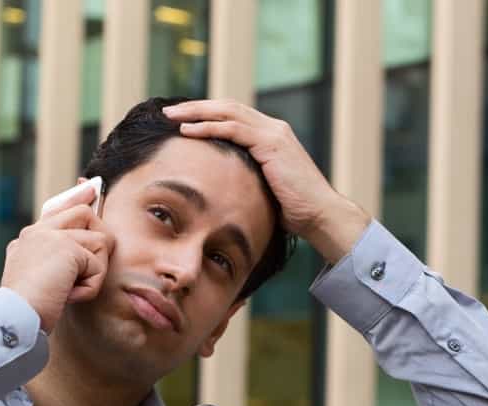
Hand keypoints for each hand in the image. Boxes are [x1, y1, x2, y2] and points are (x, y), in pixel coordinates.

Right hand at [1, 184, 114, 332]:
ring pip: (99, 242)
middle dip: (98, 241)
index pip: (58, 209)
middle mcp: (38, 232)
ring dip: (93, 273)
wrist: (13, 317)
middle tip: (88, 270)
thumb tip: (81, 255)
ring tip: (69, 290)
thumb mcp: (38, 282)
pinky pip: (98, 265)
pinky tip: (68, 296)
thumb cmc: (26, 310)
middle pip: (85, 214)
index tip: (90, 187)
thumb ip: (56, 263)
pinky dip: (89, 287)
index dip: (76, 197)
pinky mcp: (67, 247)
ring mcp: (51, 236)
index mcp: (29, 239)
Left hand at [162, 100, 370, 262]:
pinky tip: (188, 131)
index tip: (180, 120)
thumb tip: (219, 189)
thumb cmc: (292, 211)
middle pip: (227, 107)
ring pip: (227, 112)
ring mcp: (273, 133)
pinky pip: (233, 128)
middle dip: (196, 108)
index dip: (205, 115)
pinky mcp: (271, 143)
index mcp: (270, 136)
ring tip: (171, 117)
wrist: (319, 215)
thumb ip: (245, 179)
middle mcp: (272, 128)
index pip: (232, 116)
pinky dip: (209, 127)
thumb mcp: (262, 189)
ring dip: (196, 113)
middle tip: (168, 112)